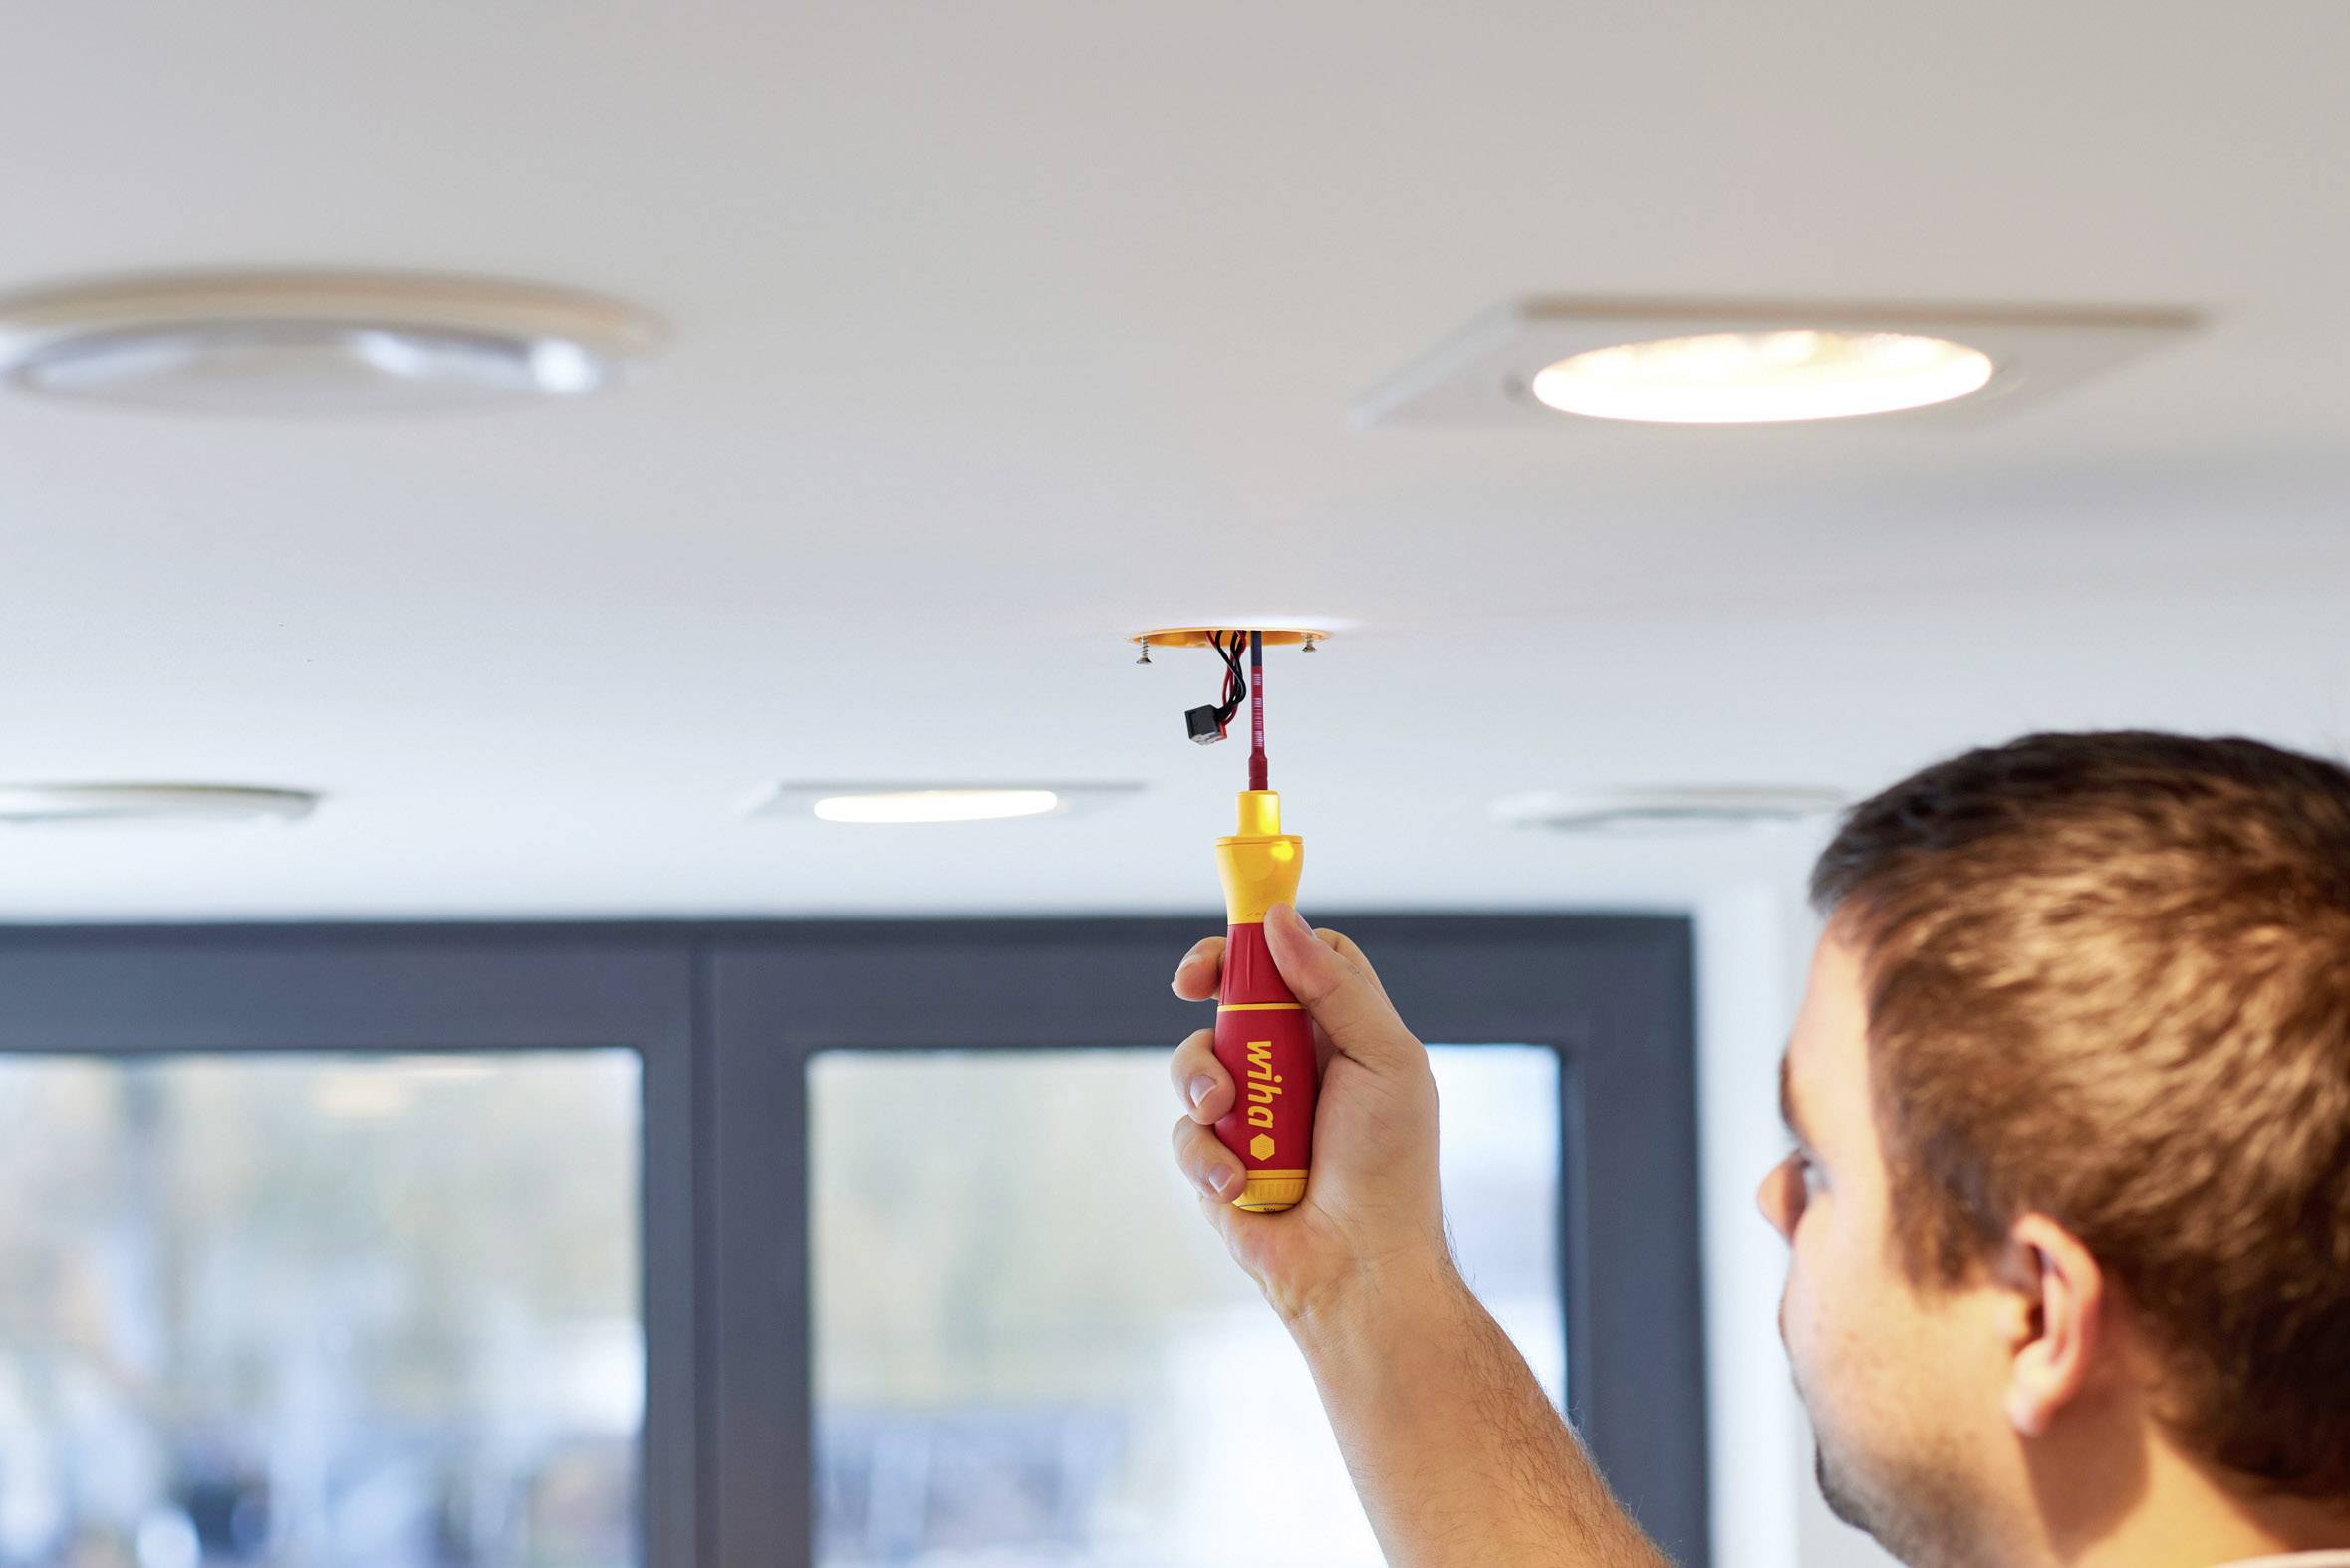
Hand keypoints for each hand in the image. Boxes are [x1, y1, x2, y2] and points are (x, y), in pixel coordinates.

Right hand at [1167, 903, 1452, 1324]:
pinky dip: (1207, 1153)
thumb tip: (1280, 921)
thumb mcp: (1384, 1060)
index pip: (1294, 963)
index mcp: (1340, 1036)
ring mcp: (1251, 1114)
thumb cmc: (1390, 1168)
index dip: (1262, 942)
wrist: (1361, 1269)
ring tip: (1226, 1112)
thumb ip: (1334, 986)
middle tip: (1190, 987)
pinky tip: (1239, 1183)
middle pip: (1234, 998)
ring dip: (1205, 1079)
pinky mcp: (1217, 1162)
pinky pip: (1188, 1132)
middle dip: (1207, 989)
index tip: (1234, 941)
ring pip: (1196, 1060)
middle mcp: (1293, 1068)